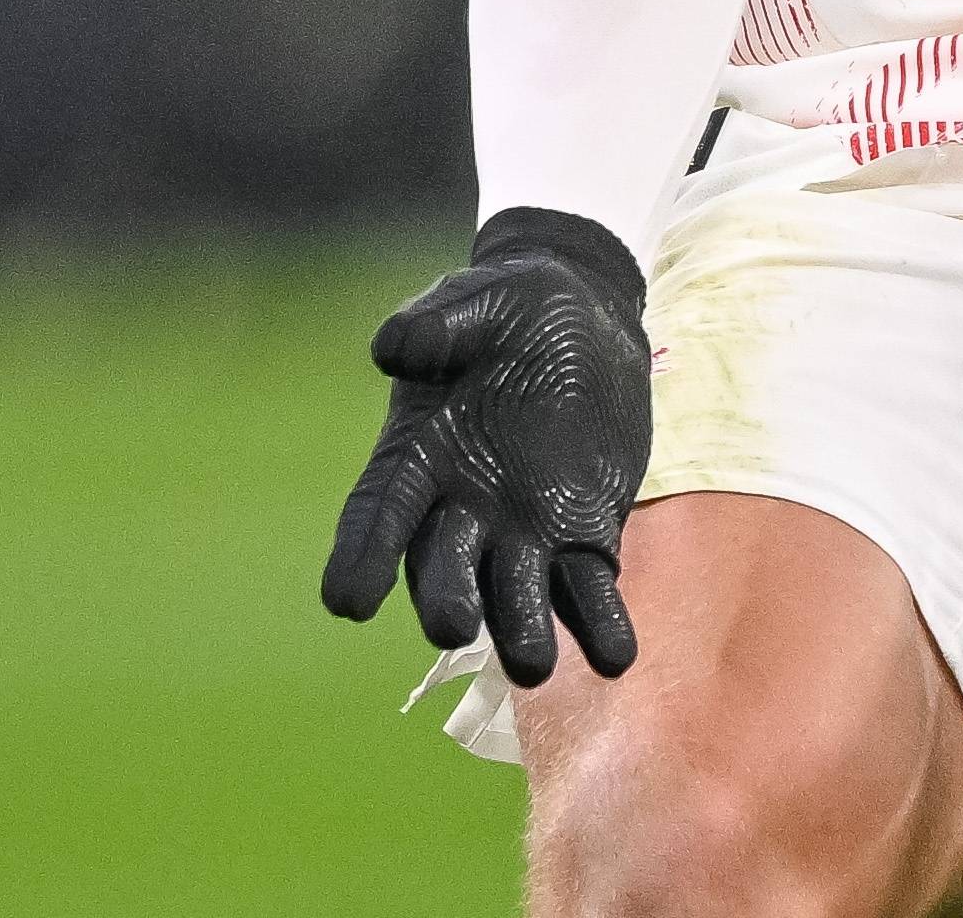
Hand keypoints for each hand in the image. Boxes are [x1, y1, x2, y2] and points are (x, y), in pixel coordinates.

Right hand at [321, 206, 648, 689]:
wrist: (586, 317)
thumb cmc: (513, 308)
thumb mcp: (478, 299)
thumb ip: (437, 324)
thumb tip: (390, 346)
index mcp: (419, 456)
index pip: (379, 512)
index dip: (360, 555)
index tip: (346, 600)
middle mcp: (463, 509)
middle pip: (443, 569)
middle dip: (446, 600)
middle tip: (454, 628)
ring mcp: (525, 531)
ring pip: (516, 596)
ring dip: (524, 631)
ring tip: (536, 663)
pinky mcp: (585, 534)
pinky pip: (588, 588)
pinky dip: (600, 623)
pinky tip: (616, 654)